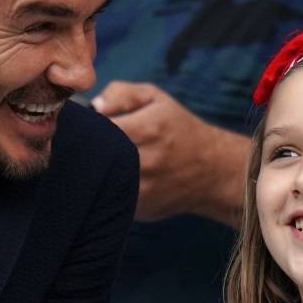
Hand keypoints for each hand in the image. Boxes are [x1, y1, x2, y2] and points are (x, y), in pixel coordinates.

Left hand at [92, 81, 242, 222]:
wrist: (213, 170)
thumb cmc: (178, 129)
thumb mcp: (156, 98)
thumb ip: (122, 93)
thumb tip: (95, 107)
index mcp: (149, 129)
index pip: (100, 126)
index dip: (90, 125)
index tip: (91, 125)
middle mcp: (147, 161)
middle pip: (98, 156)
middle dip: (89, 149)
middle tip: (91, 144)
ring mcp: (144, 189)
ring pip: (102, 180)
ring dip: (97, 171)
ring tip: (104, 161)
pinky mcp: (142, 209)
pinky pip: (113, 197)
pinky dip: (109, 189)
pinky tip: (116, 179)